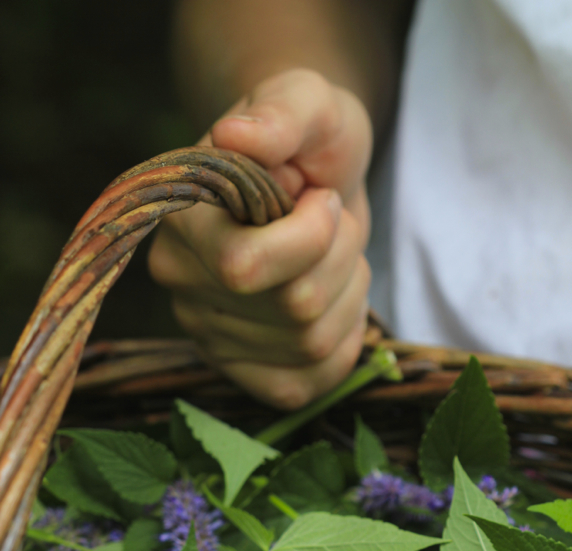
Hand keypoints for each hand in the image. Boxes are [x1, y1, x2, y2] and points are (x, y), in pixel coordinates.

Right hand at [148, 68, 372, 409]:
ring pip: (313, 345)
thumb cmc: (307, 141)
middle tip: (333, 221)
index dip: (310, 237)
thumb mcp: (306, 102)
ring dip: (349, 294)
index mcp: (182, 219)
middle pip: (296, 310)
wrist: (311, 178)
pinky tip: (334, 304)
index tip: (320, 196)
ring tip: (333, 254)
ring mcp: (208, 334)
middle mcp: (181, 283)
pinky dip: (342, 345)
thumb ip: (280, 114)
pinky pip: (306, 386)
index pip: (245, 268)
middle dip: (342, 258)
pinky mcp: (241, 370)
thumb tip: (236, 135)